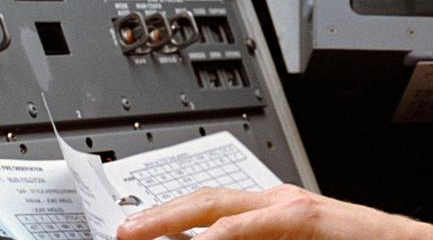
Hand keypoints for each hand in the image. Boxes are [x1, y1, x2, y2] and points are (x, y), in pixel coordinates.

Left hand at [114, 184, 432, 239]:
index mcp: (273, 213)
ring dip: (177, 218)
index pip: (210, 209)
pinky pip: (260, 224)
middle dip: (158, 215)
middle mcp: (278, 201)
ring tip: (139, 231)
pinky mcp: (311, 217)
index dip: (169, 217)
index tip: (137, 231)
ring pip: (222, 205)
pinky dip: (227, 234)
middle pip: (205, 199)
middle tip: (121, 231)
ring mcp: (293, 206)